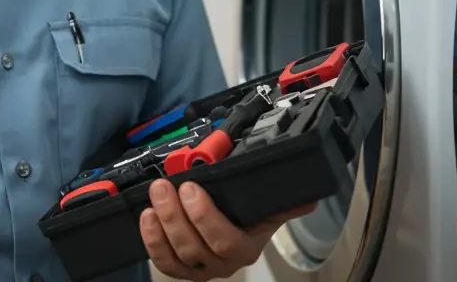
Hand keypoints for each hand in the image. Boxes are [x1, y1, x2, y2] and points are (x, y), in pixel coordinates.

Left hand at [140, 178, 315, 280]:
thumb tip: (309, 197)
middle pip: (194, 248)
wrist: (236, 230)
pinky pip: (163, 262)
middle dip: (175, 215)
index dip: (203, 216)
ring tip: (155, 197)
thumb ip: (286, 201)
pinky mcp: (179, 267)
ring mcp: (200, 269)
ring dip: (160, 225)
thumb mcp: (269, 208)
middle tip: (164, 187)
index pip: (224, 240)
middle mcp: (222, 264)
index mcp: (245, 248)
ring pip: (176, 256)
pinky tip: (147, 218)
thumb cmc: (248, 217)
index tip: (190, 187)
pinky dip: (152, 240)